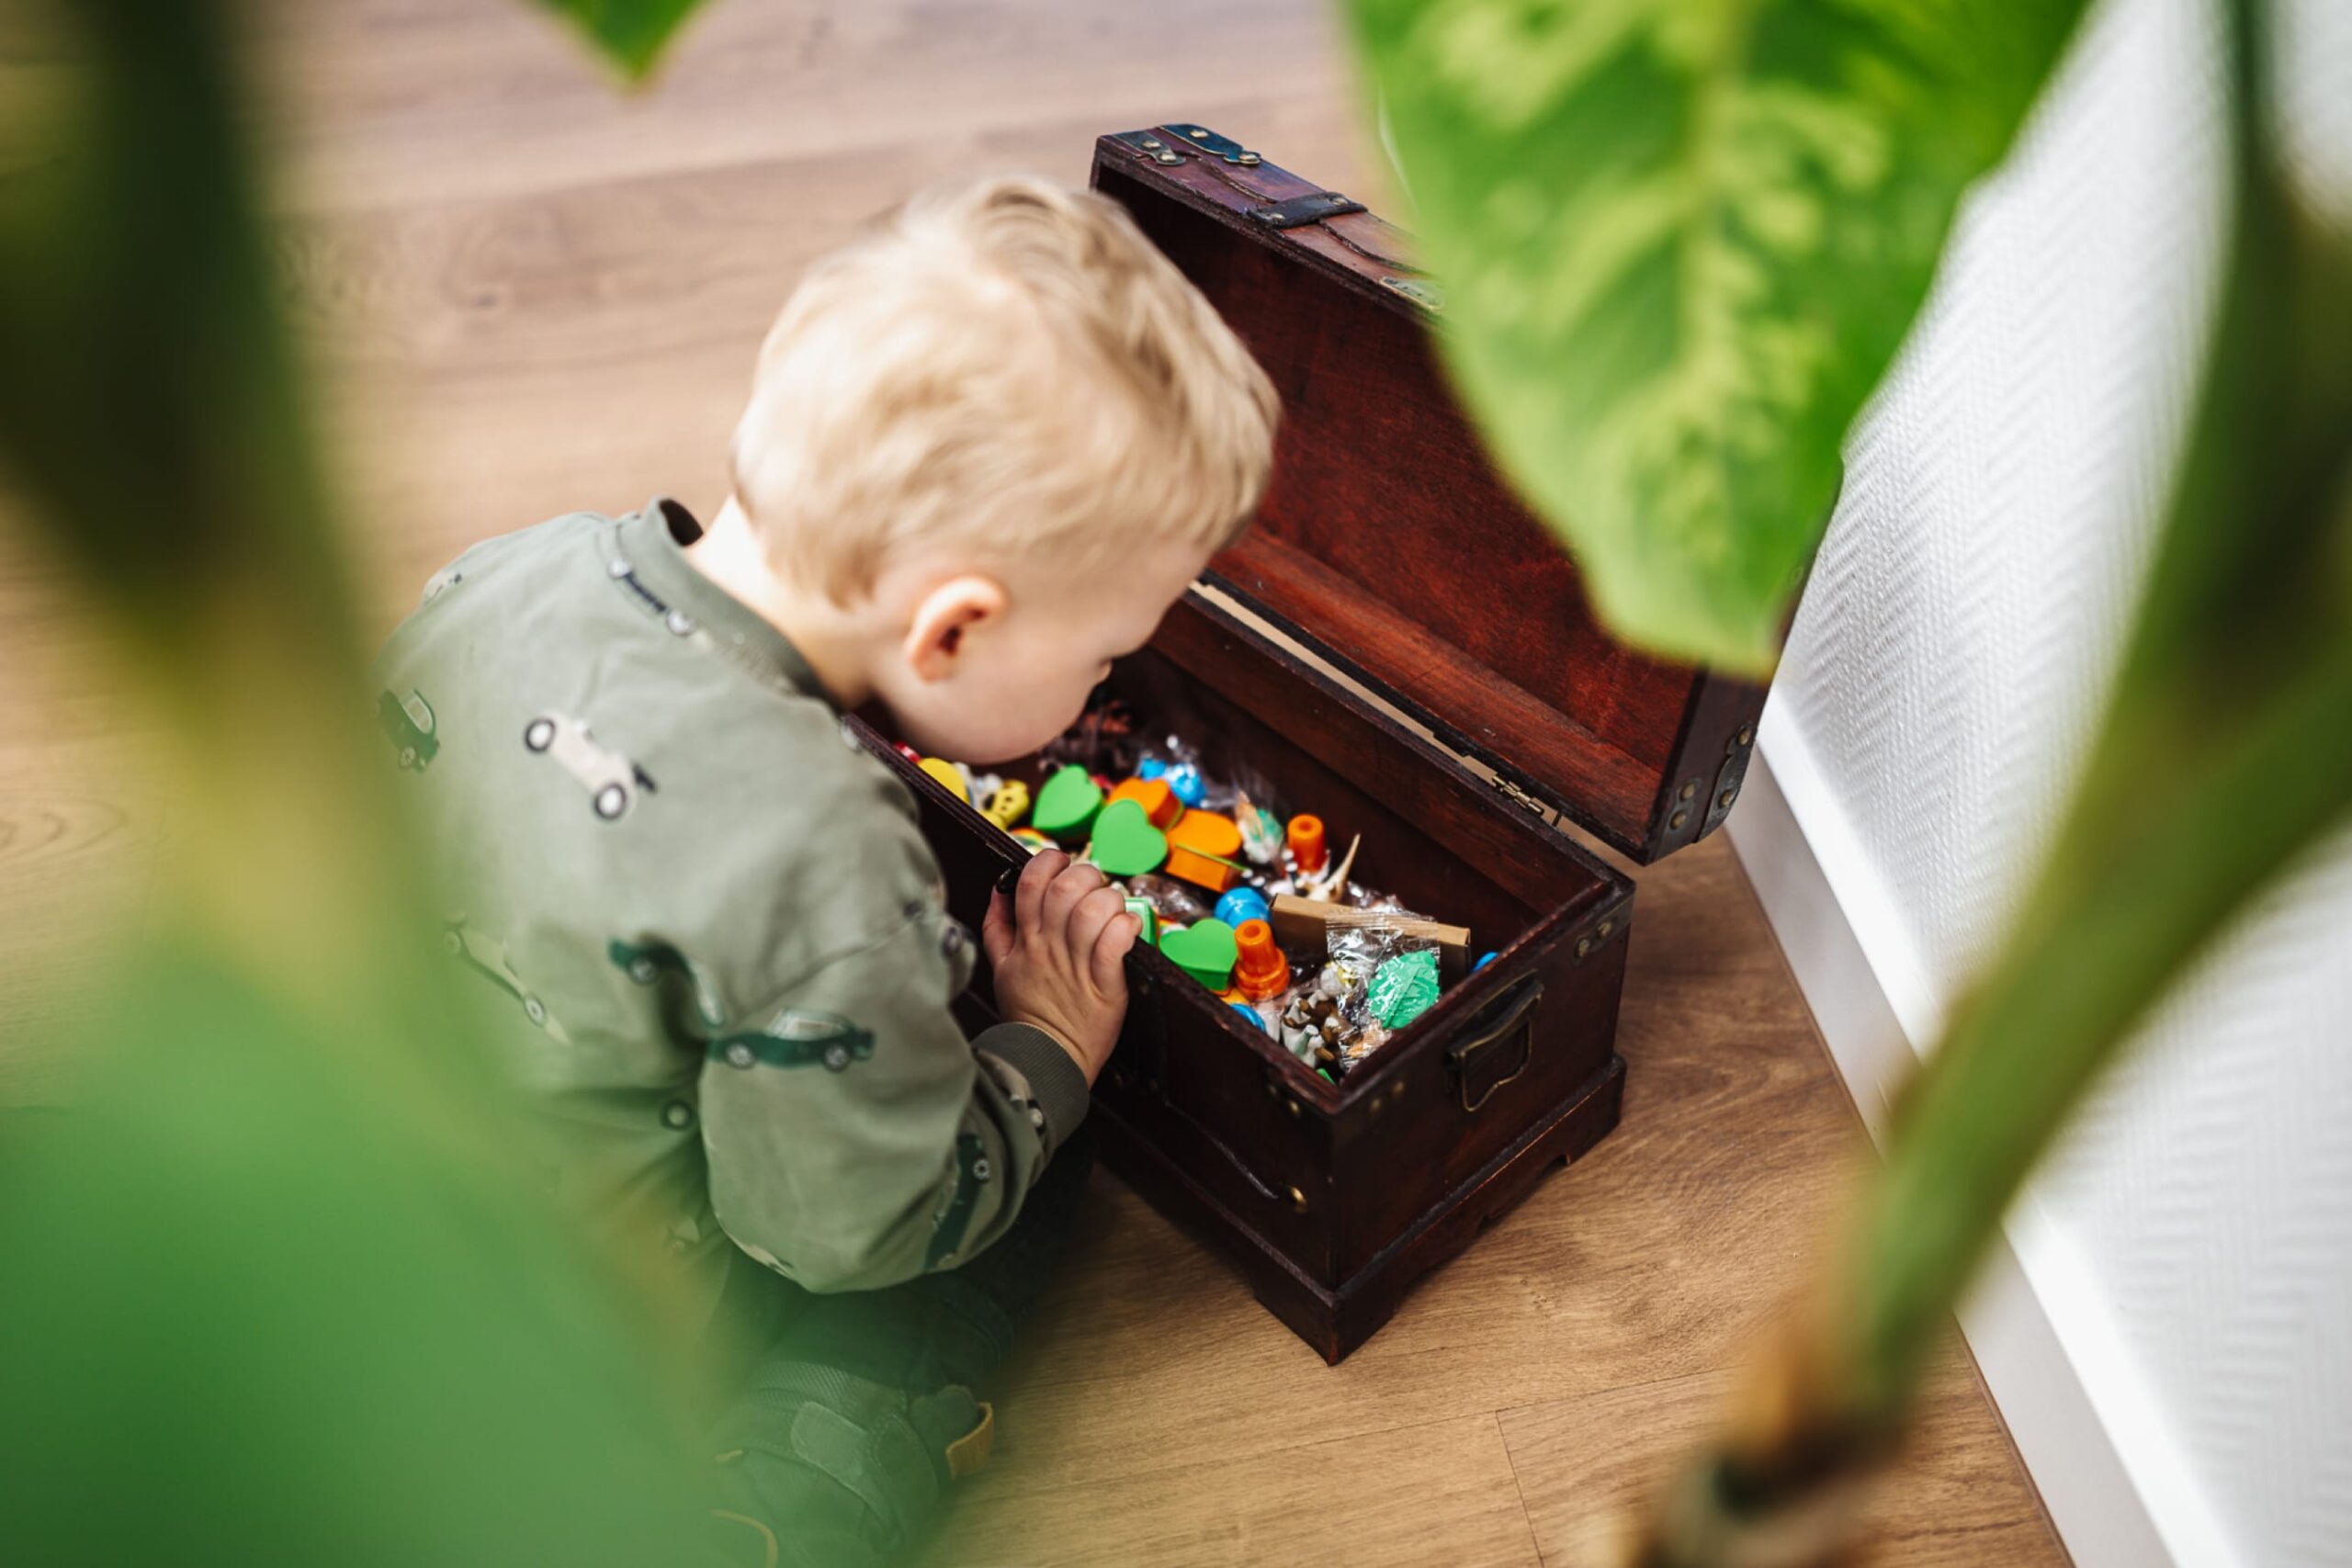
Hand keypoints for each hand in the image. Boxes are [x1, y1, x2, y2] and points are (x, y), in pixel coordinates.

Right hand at [981, 848, 1138, 1083]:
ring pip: (1092, 912)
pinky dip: (1125, 929)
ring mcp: (1077, 966)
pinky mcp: (1104, 986)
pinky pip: (1114, 945)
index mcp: (1027, 939)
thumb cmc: (1028, 1016)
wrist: (1043, 1061)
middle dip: (1086, 876)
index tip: (1063, 864)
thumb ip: (998, 927)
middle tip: (1096, 888)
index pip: (1032, 881)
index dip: (1050, 862)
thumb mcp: (1001, 967)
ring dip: (1109, 901)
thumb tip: (998, 892)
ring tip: (1114, 910)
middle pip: (1065, 889)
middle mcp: (1050, 947)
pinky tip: (1128, 929)